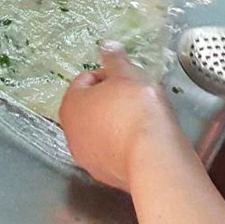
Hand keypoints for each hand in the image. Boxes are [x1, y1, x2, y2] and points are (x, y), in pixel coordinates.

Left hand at [59, 44, 185, 190]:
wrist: (154, 158)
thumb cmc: (136, 109)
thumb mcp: (127, 74)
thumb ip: (114, 59)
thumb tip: (107, 46)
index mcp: (70, 105)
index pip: (85, 80)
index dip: (108, 75)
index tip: (127, 78)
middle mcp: (72, 134)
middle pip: (91, 107)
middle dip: (111, 100)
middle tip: (134, 96)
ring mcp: (88, 159)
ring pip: (102, 131)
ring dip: (116, 123)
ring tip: (141, 118)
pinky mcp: (107, 177)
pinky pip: (114, 152)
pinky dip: (124, 145)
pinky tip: (142, 140)